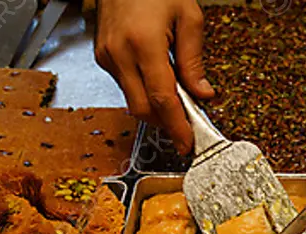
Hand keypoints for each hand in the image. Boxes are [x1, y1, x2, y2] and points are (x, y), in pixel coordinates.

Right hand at [95, 0, 214, 152]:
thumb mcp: (188, 18)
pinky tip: (157, 83)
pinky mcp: (102, 57)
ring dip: (155, 108)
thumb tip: (203, 94)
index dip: (176, 127)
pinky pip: (125, 86)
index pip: (162, 99)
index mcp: (143, 43)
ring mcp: (107, 56)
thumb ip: (194, 61)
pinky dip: (143, 92)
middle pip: (143, 109)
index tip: (187, 144)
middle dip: (166, 124)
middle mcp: (119, 53)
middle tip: (187, 129)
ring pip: (132, 101)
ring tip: (176, 101)